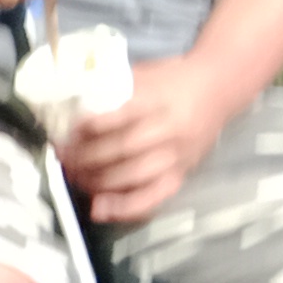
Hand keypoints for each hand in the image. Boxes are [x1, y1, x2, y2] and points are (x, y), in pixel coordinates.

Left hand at [57, 54, 222, 221]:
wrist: (220, 87)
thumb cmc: (173, 79)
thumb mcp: (144, 73)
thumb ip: (112, 87)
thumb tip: (67, 104)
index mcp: (159, 99)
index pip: (121, 116)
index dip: (90, 127)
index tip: (66, 132)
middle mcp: (170, 129)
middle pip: (123, 149)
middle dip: (85, 157)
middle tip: (62, 158)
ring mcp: (178, 154)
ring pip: (133, 175)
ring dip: (97, 181)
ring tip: (74, 177)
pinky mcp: (182, 173)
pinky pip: (154, 197)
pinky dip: (125, 207)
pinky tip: (100, 209)